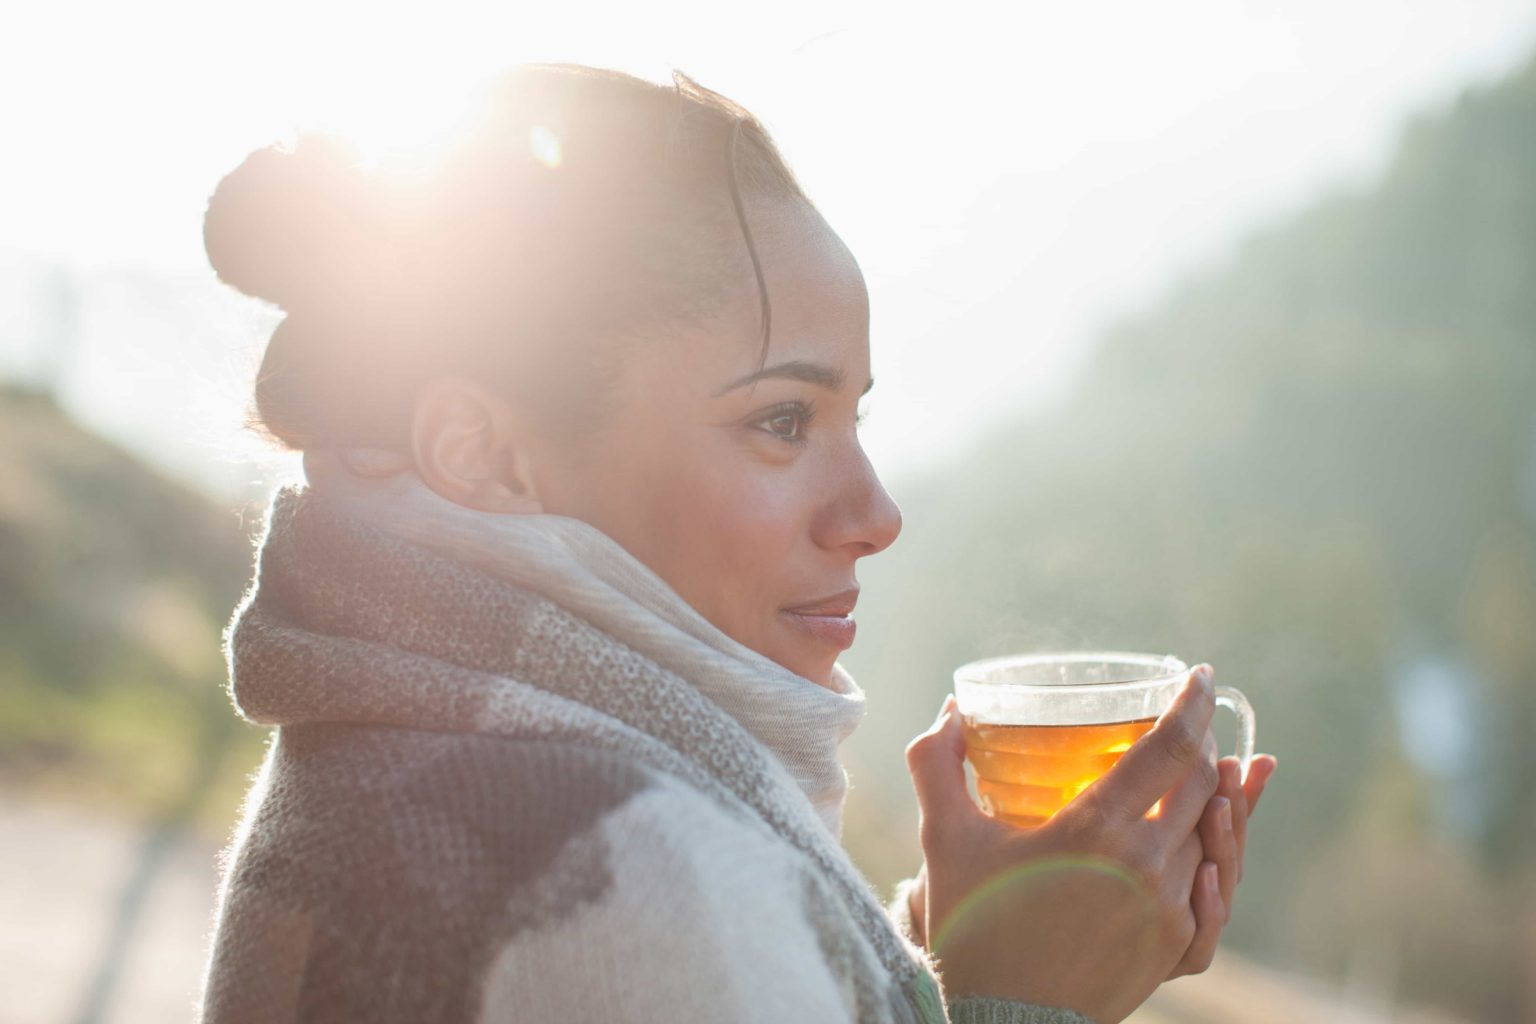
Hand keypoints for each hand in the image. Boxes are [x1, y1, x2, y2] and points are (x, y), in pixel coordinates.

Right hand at [903, 667, 1272, 1023]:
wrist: (1003, 1020)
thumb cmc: (972, 925)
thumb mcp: (947, 839)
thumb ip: (939, 766)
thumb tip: (950, 712)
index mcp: (1095, 829)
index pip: (1168, 748)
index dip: (1191, 704)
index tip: (1199, 676)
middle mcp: (1145, 865)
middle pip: (1202, 784)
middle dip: (1205, 743)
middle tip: (1192, 722)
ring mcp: (1167, 910)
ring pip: (1213, 836)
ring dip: (1217, 797)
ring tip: (1214, 771)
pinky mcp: (1174, 947)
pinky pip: (1214, 892)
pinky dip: (1218, 857)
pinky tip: (1213, 841)